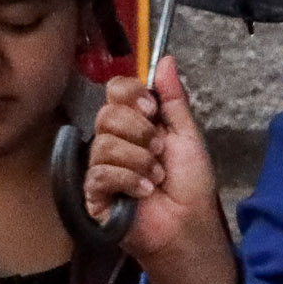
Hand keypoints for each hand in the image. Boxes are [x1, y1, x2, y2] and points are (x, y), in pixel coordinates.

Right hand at [86, 56, 239, 283]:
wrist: (187, 224)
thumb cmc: (190, 184)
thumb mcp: (186, 134)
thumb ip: (173, 98)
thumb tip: (166, 60)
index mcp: (135, 122)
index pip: (115, 90)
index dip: (130, 95)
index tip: (151, 109)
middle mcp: (114, 139)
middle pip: (107, 113)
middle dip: (141, 132)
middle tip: (159, 150)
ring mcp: (101, 166)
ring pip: (104, 142)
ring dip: (139, 160)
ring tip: (156, 177)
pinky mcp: (93, 192)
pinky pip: (99, 172)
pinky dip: (128, 180)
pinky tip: (143, 192)